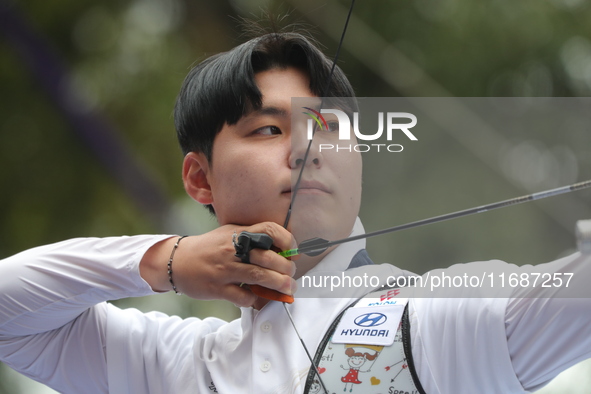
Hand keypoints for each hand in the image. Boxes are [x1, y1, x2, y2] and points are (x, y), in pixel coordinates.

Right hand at [140, 222, 296, 306]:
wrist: (177, 261)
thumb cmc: (209, 248)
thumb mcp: (229, 234)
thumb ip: (251, 239)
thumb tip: (281, 249)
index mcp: (238, 233)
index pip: (269, 229)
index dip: (286, 240)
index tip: (292, 252)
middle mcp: (233, 249)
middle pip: (268, 257)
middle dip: (287, 268)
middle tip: (291, 275)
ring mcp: (225, 269)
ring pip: (259, 276)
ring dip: (279, 285)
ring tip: (288, 289)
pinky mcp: (217, 288)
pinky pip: (243, 296)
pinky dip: (254, 299)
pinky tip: (257, 299)